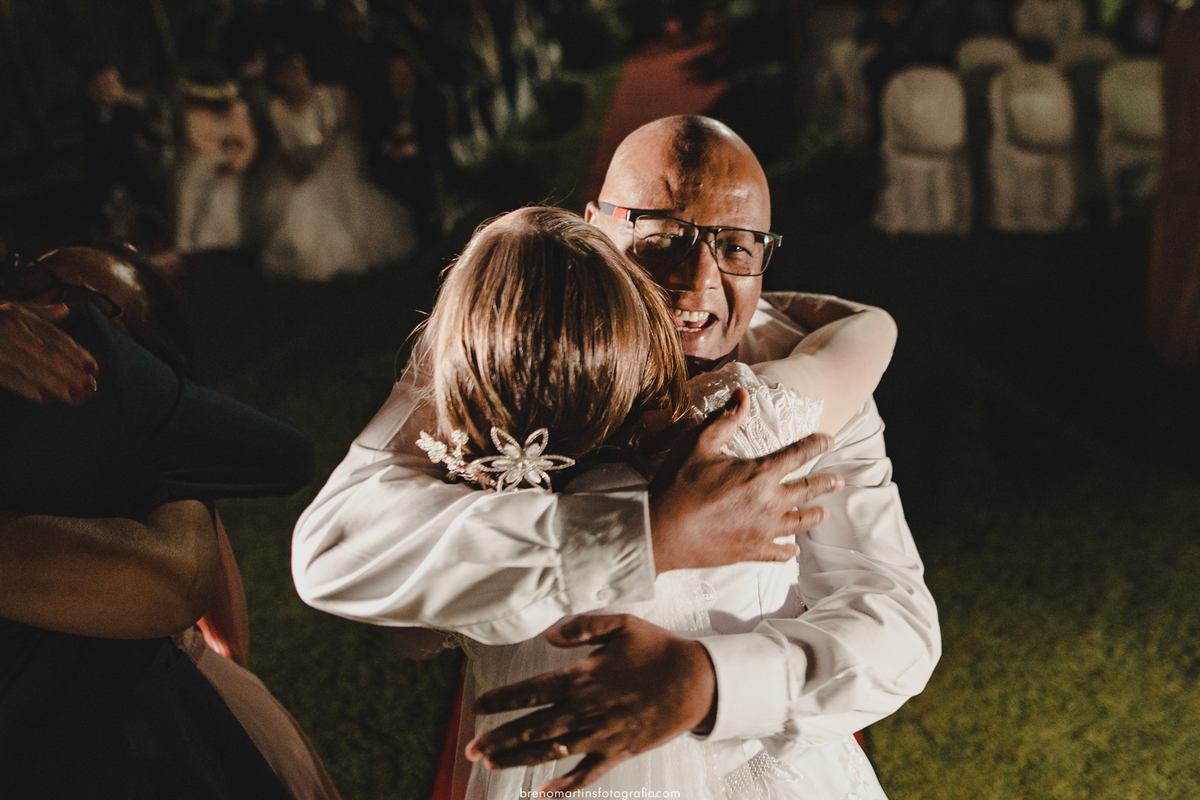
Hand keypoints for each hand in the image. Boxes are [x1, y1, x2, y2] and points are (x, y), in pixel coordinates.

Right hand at [0, 301, 96, 404]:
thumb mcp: (10, 309)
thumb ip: (37, 312)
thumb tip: (64, 308)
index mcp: (17, 315)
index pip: (53, 336)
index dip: (75, 353)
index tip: (93, 368)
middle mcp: (8, 327)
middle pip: (47, 353)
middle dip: (71, 372)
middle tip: (90, 389)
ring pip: (30, 367)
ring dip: (56, 383)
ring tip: (75, 398)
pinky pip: (8, 377)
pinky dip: (28, 388)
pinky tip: (47, 400)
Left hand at [467, 614, 714, 794]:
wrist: (696, 681)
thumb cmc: (658, 649)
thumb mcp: (621, 624)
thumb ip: (582, 627)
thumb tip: (548, 634)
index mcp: (582, 677)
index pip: (530, 690)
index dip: (501, 699)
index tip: (478, 705)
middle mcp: (585, 709)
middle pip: (531, 726)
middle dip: (498, 738)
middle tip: (470, 748)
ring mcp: (600, 734)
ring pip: (550, 751)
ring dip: (519, 759)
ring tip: (492, 764)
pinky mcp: (617, 752)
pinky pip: (586, 774)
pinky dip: (564, 786)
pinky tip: (544, 793)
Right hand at [649, 388, 843, 572]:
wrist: (661, 531)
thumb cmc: (678, 485)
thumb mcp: (698, 444)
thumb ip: (724, 419)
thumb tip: (743, 394)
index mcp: (760, 474)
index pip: (798, 455)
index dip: (816, 445)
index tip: (829, 439)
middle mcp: (770, 504)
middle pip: (807, 491)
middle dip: (826, 483)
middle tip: (839, 481)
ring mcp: (763, 531)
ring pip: (799, 523)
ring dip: (814, 515)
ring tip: (823, 512)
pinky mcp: (751, 552)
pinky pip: (779, 552)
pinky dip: (789, 549)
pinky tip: (793, 547)